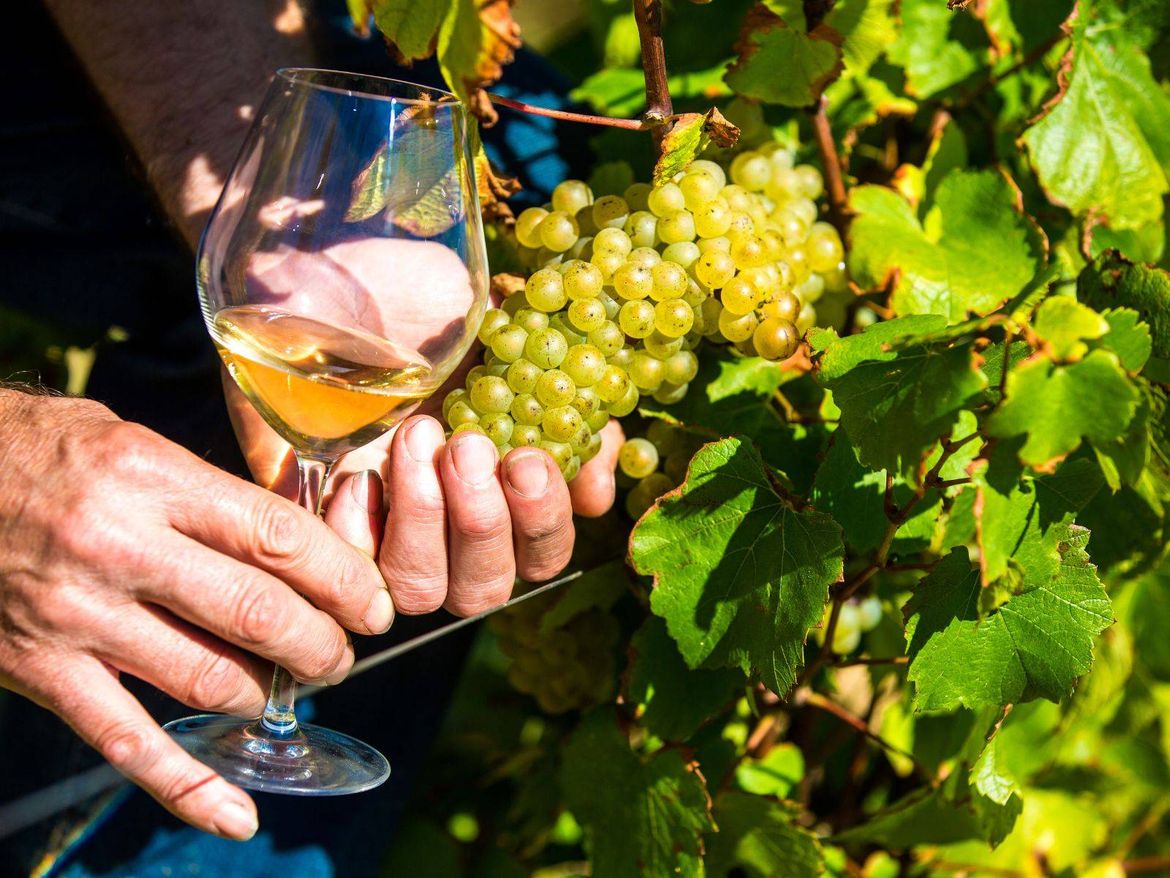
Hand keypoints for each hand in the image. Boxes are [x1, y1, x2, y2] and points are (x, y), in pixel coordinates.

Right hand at [0, 391, 392, 838]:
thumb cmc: (45, 449)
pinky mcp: (39, 669)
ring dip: (270, 696)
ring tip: (296, 689)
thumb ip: (208, 494)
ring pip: (208, 678)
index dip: (344, 578)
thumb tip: (294, 545)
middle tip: (345, 653)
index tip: (374, 604)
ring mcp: (77, 614)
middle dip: (321, 644)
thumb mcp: (133, 442)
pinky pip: (126, 741)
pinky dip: (187, 784)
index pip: (278, 537)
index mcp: (152, 477)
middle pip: (257, 612)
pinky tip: (237, 814)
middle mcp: (119, 546)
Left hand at [227, 237, 623, 615]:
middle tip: (469, 446)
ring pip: (424, 588)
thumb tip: (594, 494)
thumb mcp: (509, 339)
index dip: (541, 520)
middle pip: (485, 587)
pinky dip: (363, 525)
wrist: (333, 287)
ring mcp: (387, 536)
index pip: (543, 552)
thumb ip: (567, 413)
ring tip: (418, 437)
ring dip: (426, 518)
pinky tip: (362, 470)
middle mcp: (449, 529)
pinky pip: (350, 571)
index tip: (525, 457)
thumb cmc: (427, 311)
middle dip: (482, 522)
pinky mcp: (328, 532)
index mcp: (504, 495)